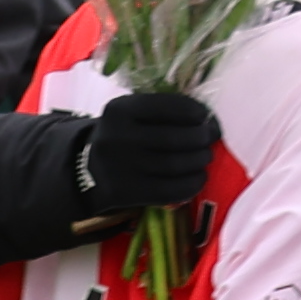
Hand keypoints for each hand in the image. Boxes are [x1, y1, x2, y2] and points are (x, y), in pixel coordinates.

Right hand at [78, 90, 218, 216]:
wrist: (90, 170)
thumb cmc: (124, 136)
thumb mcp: (131, 115)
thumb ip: (162, 111)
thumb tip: (207, 121)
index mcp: (119, 110)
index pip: (165, 106)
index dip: (193, 110)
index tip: (204, 116)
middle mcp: (117, 137)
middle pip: (174, 138)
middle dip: (201, 137)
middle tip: (210, 137)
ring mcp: (121, 168)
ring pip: (176, 165)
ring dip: (200, 160)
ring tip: (205, 156)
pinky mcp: (128, 192)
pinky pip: (171, 190)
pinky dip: (193, 183)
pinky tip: (199, 176)